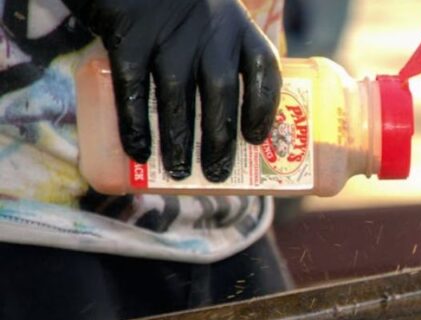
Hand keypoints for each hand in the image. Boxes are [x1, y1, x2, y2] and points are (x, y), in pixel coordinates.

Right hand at [66, 0, 281, 181]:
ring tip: (179, 172)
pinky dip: (135, 124)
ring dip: (179, 141)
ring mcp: (168, 33)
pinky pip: (133, 88)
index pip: (264, 70)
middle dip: (220, 140)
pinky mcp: (128, 36)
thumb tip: (231, 128)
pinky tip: (139, 151)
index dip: (263, 109)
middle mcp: (209, 29)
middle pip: (221, 93)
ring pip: (177, 97)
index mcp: (238, 27)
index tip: (256, 140)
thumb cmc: (176, 7)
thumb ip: (225, 58)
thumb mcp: (212, 20)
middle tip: (217, 174)